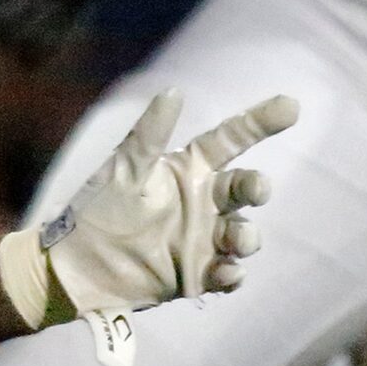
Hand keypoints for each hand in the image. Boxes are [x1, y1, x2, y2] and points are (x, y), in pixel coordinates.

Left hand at [0, 90, 296, 365]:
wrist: (75, 265)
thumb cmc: (97, 209)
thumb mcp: (125, 168)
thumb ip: (150, 134)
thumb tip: (174, 91)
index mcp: (188, 169)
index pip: (232, 140)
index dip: (260, 122)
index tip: (291, 106)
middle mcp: (204, 202)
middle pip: (245, 187)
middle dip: (257, 187)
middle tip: (255, 189)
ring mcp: (204, 239)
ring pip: (244, 233)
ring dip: (247, 236)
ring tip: (235, 241)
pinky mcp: (199, 274)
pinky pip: (229, 273)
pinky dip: (233, 273)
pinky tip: (225, 272)